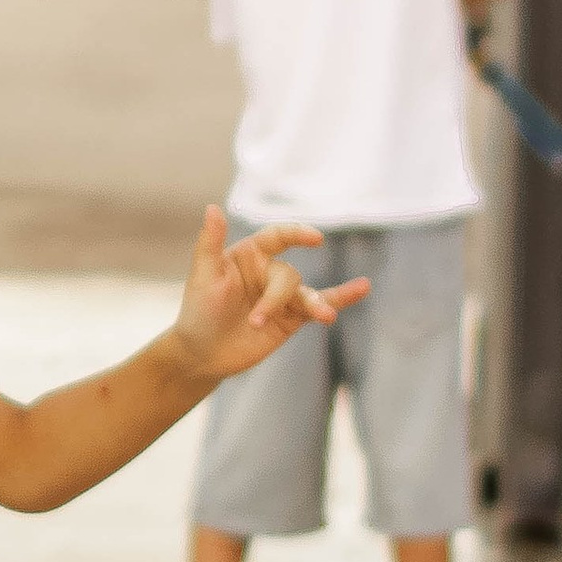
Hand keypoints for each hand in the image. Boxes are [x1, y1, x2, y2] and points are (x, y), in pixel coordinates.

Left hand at [174, 205, 368, 382]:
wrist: (203, 353)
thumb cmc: (198, 310)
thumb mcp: (203, 276)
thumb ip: (210, 243)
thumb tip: (212, 208)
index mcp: (249, 254)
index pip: (278, 236)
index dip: (297, 234)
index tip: (315, 239)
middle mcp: (269, 271)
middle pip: (289, 275)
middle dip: (275, 299)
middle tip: (254, 321)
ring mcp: (282, 296)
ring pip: (307, 294)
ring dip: (313, 306)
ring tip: (324, 316)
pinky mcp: (292, 318)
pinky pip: (320, 305)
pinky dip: (342, 298)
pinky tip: (362, 288)